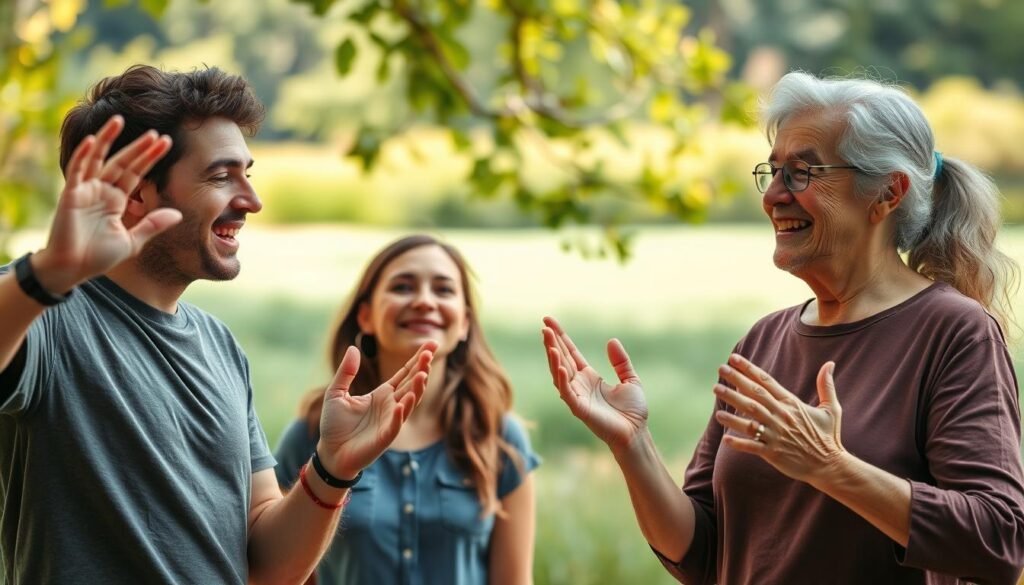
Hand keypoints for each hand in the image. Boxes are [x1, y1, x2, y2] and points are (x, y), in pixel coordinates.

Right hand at [35, 115, 180, 292]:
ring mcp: (85, 190)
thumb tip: (178, 214)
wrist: (72, 269)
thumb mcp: (132, 241)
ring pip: (98, 159)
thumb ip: (152, 225)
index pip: (136, 173)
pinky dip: (82, 156)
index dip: (150, 158)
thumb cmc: (98, 256)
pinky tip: (91, 141)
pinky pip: (77, 171)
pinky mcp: (70, 194)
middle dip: (138, 148)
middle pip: (122, 163)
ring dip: (107, 139)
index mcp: (117, 199)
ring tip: (119, 120)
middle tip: (156, 133)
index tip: (166, 143)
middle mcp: (102, 190)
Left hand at [317, 341, 436, 478]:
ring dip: (417, 389)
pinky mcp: (385, 437)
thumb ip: (346, 372)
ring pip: (410, 402)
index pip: (405, 373)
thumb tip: (353, 348)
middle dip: (422, 369)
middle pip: (412, 384)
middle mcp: (391, 405)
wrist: (330, 453)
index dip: (418, 359)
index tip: (431, 344)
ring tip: (422, 375)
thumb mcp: (336, 392)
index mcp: (382, 394)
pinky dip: (400, 413)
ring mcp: (391, 421)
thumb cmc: (334, 425)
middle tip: (430, 355)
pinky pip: (396, 424)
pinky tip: (403, 402)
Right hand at [542, 316, 648, 450]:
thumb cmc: (633, 411)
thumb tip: (611, 340)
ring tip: (547, 339)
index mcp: (589, 377)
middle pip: (562, 359)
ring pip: (559, 373)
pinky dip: (561, 379)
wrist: (636, 433)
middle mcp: (579, 385)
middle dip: (552, 342)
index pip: (570, 353)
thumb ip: (620, 361)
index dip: (561, 337)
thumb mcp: (630, 379)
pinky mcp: (579, 409)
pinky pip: (566, 392)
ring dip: (553, 357)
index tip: (549, 321)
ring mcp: (577, 396)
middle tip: (544, 325)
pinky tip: (559, 365)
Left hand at [713, 354, 843, 483]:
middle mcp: (782, 417)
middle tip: (720, 370)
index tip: (733, 358)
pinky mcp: (773, 453)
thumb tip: (830, 364)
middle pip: (755, 395)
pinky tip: (725, 438)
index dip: (749, 369)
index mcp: (792, 404)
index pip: (767, 382)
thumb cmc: (828, 436)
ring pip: (750, 419)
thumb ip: (826, 386)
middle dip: (737, 381)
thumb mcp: (831, 409)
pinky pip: (752, 446)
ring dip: (732, 406)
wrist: (830, 466)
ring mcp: (776, 435)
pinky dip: (739, 443)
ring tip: (718, 395)